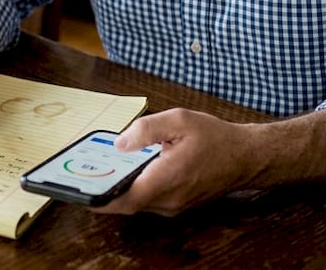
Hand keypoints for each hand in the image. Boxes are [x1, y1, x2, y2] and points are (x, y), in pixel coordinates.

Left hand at [92, 107, 325, 215]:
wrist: (246, 156)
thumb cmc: (214, 137)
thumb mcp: (178, 120)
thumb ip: (146, 130)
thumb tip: (120, 143)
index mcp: (166, 180)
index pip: (124, 199)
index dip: (99, 198)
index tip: (78, 192)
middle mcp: (168, 200)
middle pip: (127, 203)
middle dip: (105, 190)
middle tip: (84, 175)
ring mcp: (174, 206)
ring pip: (137, 202)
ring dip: (120, 189)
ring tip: (102, 169)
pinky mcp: (178, 204)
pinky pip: (149, 199)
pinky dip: (135, 188)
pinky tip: (128, 170)